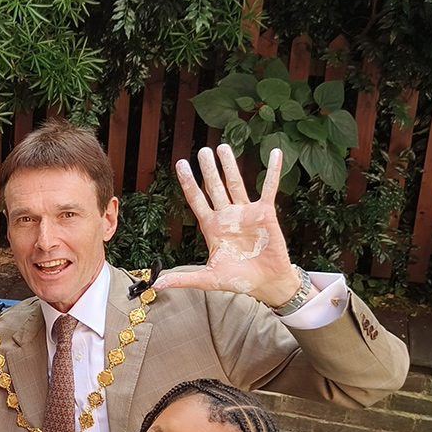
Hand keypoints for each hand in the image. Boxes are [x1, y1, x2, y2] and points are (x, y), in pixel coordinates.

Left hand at [155, 146, 302, 307]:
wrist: (266, 284)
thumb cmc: (238, 280)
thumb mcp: (207, 279)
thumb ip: (183, 279)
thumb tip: (156, 285)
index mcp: (212, 227)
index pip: (197, 200)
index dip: (188, 183)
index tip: (180, 164)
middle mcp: (227, 216)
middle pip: (214, 187)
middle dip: (208, 169)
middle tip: (201, 150)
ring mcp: (246, 212)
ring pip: (235, 183)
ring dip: (230, 165)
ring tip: (223, 146)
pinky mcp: (266, 213)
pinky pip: (269, 188)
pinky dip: (273, 171)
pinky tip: (275, 153)